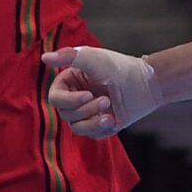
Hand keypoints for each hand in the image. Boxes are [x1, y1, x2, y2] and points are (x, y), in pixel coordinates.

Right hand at [44, 45, 160, 138]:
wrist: (146, 85)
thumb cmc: (119, 68)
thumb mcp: (93, 59)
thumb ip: (69, 56)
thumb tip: (44, 57)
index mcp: (69, 82)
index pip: (55, 98)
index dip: (69, 100)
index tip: (88, 94)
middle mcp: (74, 98)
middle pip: (65, 114)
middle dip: (87, 109)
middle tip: (107, 100)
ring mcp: (86, 113)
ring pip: (76, 127)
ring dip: (93, 121)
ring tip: (110, 111)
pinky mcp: (98, 126)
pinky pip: (91, 135)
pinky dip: (101, 128)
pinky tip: (114, 119)